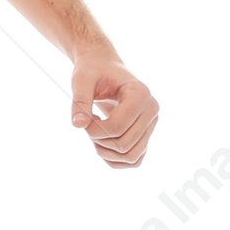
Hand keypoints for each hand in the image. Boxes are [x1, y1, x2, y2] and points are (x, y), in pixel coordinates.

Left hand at [70, 49, 158, 168]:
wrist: (104, 69)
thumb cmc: (94, 71)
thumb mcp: (81, 80)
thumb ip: (79, 101)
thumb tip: (78, 124)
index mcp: (140, 94)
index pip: (117, 127)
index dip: (93, 130)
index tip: (83, 117)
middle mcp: (151, 110)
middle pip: (124, 144)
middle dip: (99, 141)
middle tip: (88, 125)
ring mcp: (151, 124)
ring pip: (131, 157)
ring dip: (106, 153)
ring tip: (95, 134)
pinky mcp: (145, 135)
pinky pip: (134, 161)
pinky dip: (115, 160)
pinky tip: (102, 144)